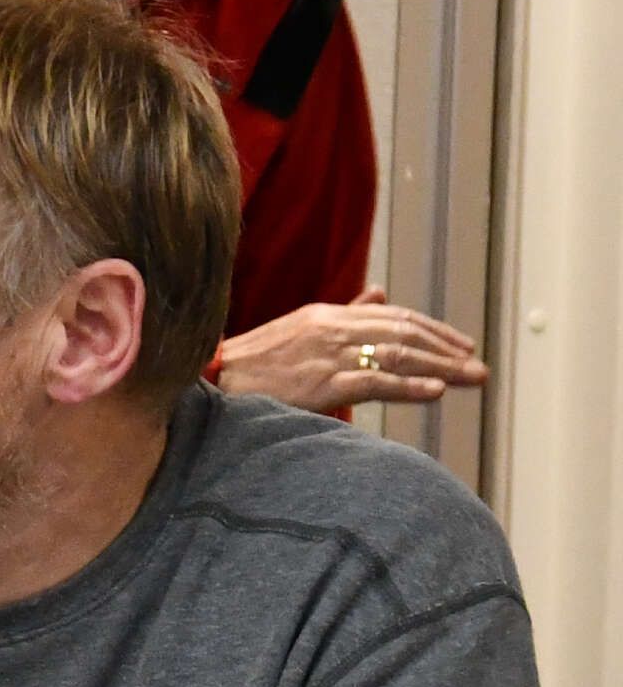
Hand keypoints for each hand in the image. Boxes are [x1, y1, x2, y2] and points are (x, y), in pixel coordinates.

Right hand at [211, 288, 484, 411]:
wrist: (208, 383)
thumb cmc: (249, 365)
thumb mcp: (298, 331)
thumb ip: (344, 314)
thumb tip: (380, 294)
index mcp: (326, 315)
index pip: (393, 317)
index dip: (433, 330)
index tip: (460, 346)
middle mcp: (331, 329)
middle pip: (404, 333)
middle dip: (446, 349)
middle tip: (478, 366)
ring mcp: (326, 355)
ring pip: (397, 355)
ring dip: (440, 368)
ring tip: (470, 378)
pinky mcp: (320, 383)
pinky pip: (374, 380)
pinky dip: (408, 385)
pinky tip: (434, 392)